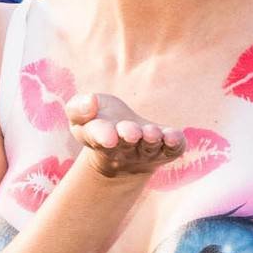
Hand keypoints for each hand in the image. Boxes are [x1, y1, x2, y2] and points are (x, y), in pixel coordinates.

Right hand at [66, 91, 185, 179]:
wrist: (126, 143)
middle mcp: (125, 149)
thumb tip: (90, 101)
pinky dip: (174, 143)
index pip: (99, 138)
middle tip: (131, 132)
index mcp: (100, 140)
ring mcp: (147, 151)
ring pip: (150, 147)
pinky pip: (172, 149)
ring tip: (151, 133)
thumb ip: (78, 108)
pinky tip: (173, 136)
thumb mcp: (82, 116)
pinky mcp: (167, 149)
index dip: (103, 136)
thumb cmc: (101, 123)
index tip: (109, 137)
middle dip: (129, 136)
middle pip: (127, 144)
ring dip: (151, 139)